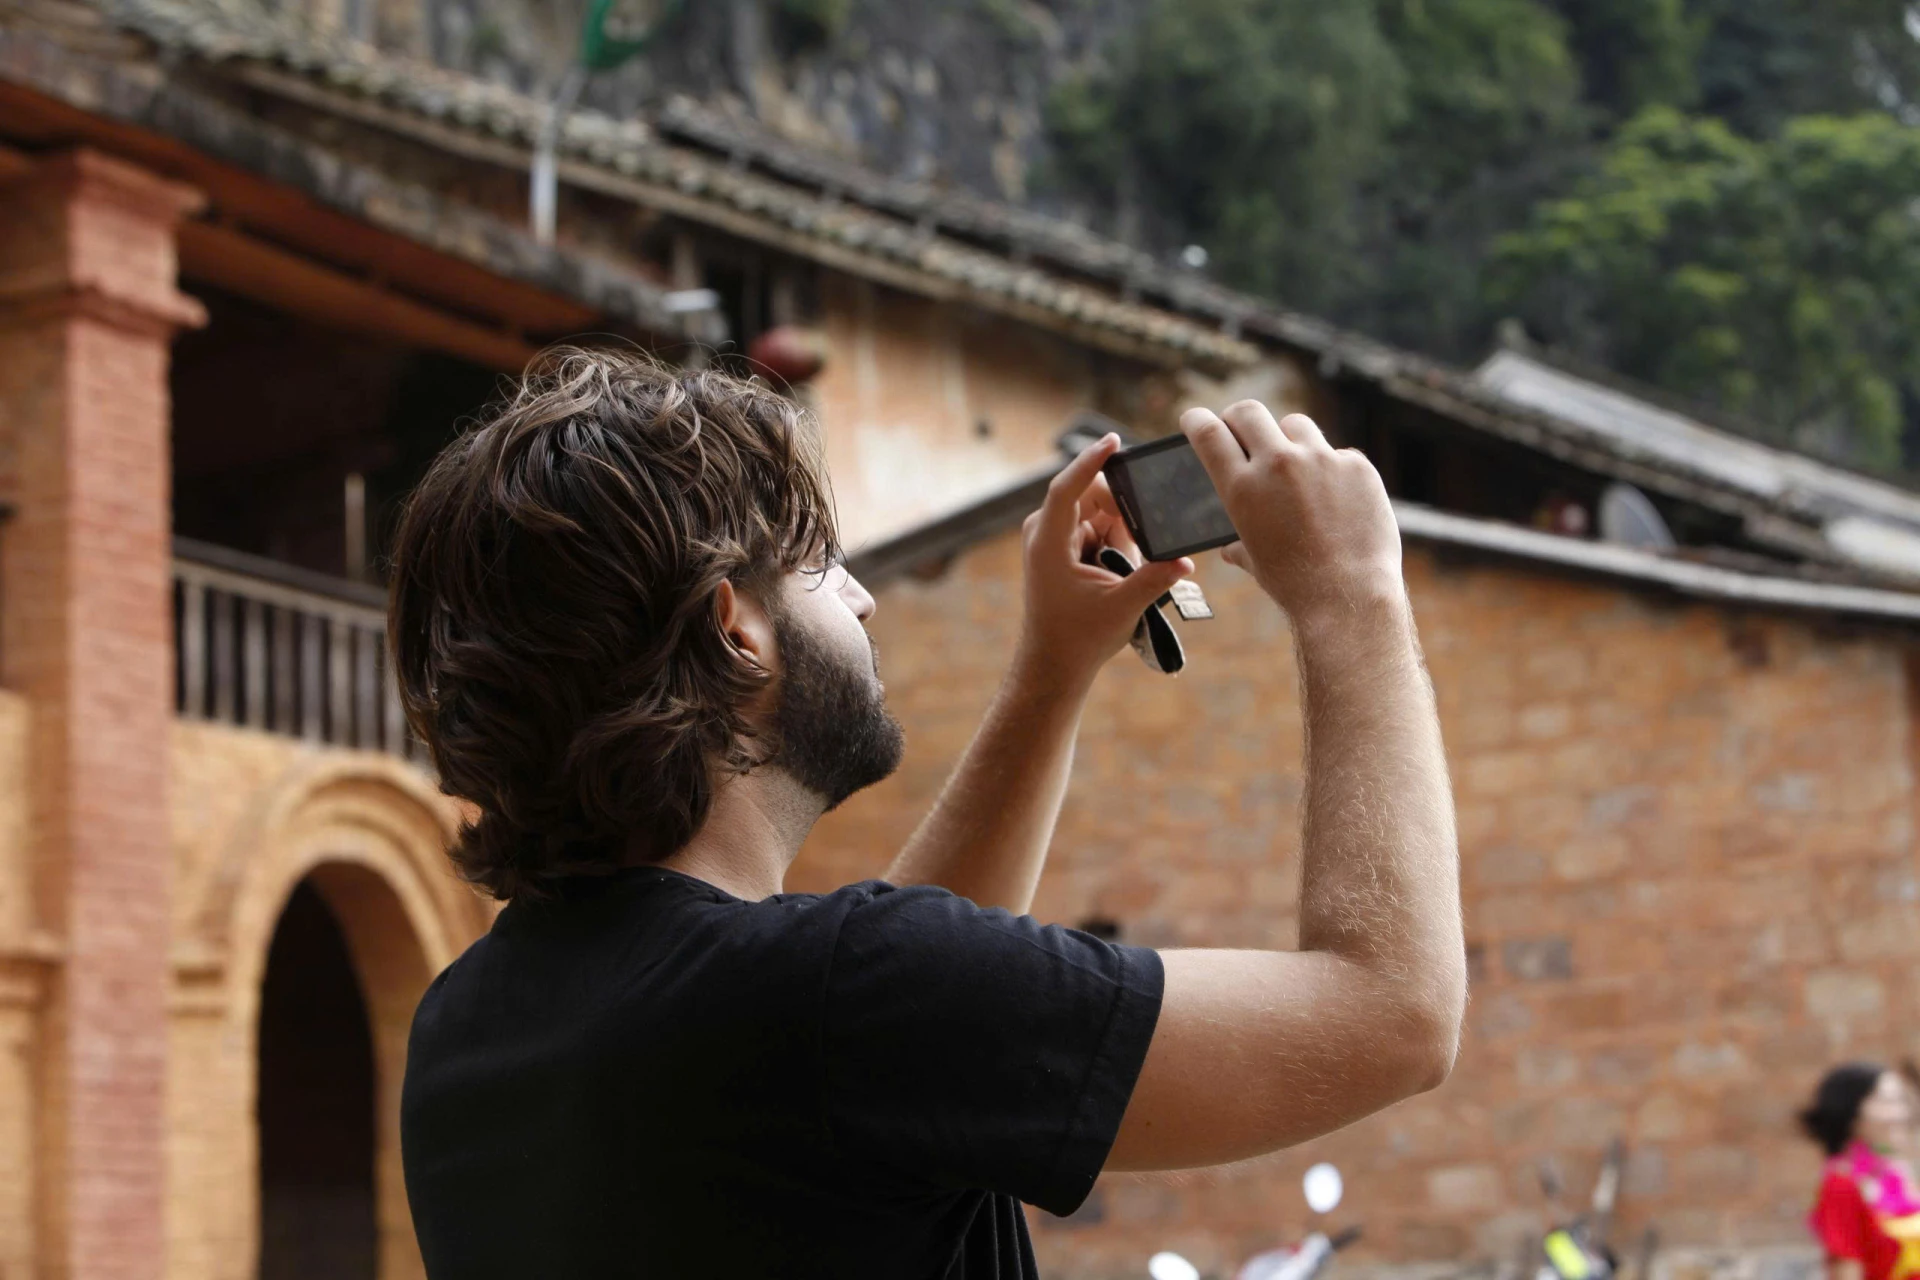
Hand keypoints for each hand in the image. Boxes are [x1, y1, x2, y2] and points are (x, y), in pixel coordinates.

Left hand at [1014, 434, 1194, 692]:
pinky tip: (1121, 570)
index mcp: (1049, 541)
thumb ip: (1154, 579)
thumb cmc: (1078, 638)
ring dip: (1122, 535)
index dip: (1091, 461)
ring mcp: (1054, 537)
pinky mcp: (1064, 546)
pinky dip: (1117, 543)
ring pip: (1101, 513)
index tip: (1114, 440)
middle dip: (1124, 516)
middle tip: (1140, 548)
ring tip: (1123, 572)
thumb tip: (1186, 560)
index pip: (1068, 487)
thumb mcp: (1122, 607)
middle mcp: (1046, 531)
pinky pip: (1099, 528)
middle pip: (1092, 496)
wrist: (1054, 664)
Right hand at [1181, 402, 1401, 624]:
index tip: (1195, 418)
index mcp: (1242, 488)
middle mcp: (1278, 464)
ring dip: (1289, 440)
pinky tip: (1337, 498)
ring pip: (1296, 424)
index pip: (1209, 433)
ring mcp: (1321, 460)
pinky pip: (1337, 453)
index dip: (1197, 420)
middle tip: (1243, 430)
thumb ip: (1239, 543)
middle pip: (1249, 412)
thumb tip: (1230, 548)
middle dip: (1240, 418)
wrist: (1348, 596)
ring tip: (1297, 467)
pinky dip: (1332, 469)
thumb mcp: (1255, 560)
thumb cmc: (1294, 584)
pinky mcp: (1356, 466)